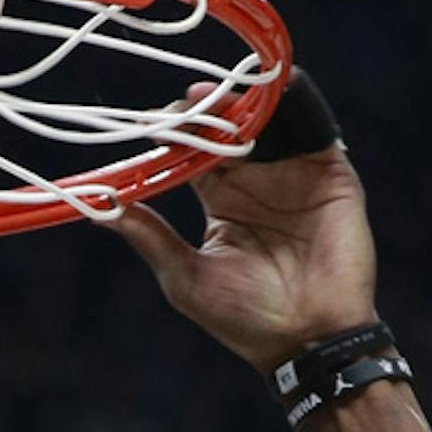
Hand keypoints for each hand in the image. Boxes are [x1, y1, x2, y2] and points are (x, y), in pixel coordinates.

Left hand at [116, 119, 378, 371]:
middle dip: (209, 109)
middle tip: (188, 101)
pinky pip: (316, 127)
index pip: (196, 151)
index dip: (176, 132)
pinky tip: (278, 89)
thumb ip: (150, 238)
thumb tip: (100, 208)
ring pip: (270, 120)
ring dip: (248, 102)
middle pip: (231, 127)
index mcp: (224, 200)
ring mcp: (295, 174)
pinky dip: (298, 103)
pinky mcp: (331, 174)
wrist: (307, 343)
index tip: (151, 123)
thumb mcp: (186, 279)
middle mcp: (258, 180)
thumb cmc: (246, 321)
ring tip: (224, 96)